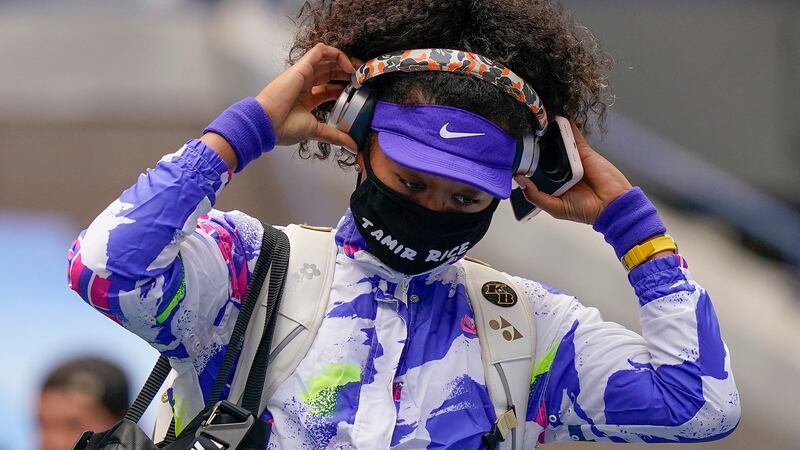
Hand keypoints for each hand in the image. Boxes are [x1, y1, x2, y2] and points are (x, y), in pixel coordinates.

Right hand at [255, 43, 357, 150]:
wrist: (267, 123)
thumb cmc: (283, 128)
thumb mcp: (316, 131)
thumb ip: (335, 136)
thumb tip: (352, 146)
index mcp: (306, 99)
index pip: (329, 88)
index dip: (344, 87)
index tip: (358, 91)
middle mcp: (304, 84)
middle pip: (329, 72)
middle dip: (347, 72)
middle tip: (362, 77)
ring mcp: (302, 74)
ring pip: (326, 59)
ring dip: (345, 61)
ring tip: (359, 70)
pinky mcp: (302, 66)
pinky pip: (320, 51)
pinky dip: (336, 54)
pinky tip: (348, 66)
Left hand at [514, 123, 631, 223]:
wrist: (612, 205)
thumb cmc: (585, 210)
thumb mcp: (555, 208)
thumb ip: (535, 195)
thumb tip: (519, 179)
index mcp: (551, 184)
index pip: (535, 170)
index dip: (525, 162)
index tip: (513, 153)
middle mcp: (560, 171)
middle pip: (544, 154)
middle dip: (534, 145)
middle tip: (520, 133)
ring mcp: (572, 160)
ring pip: (557, 143)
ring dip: (548, 132)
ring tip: (534, 121)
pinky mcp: (584, 152)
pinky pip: (573, 137)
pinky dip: (566, 126)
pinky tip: (556, 117)